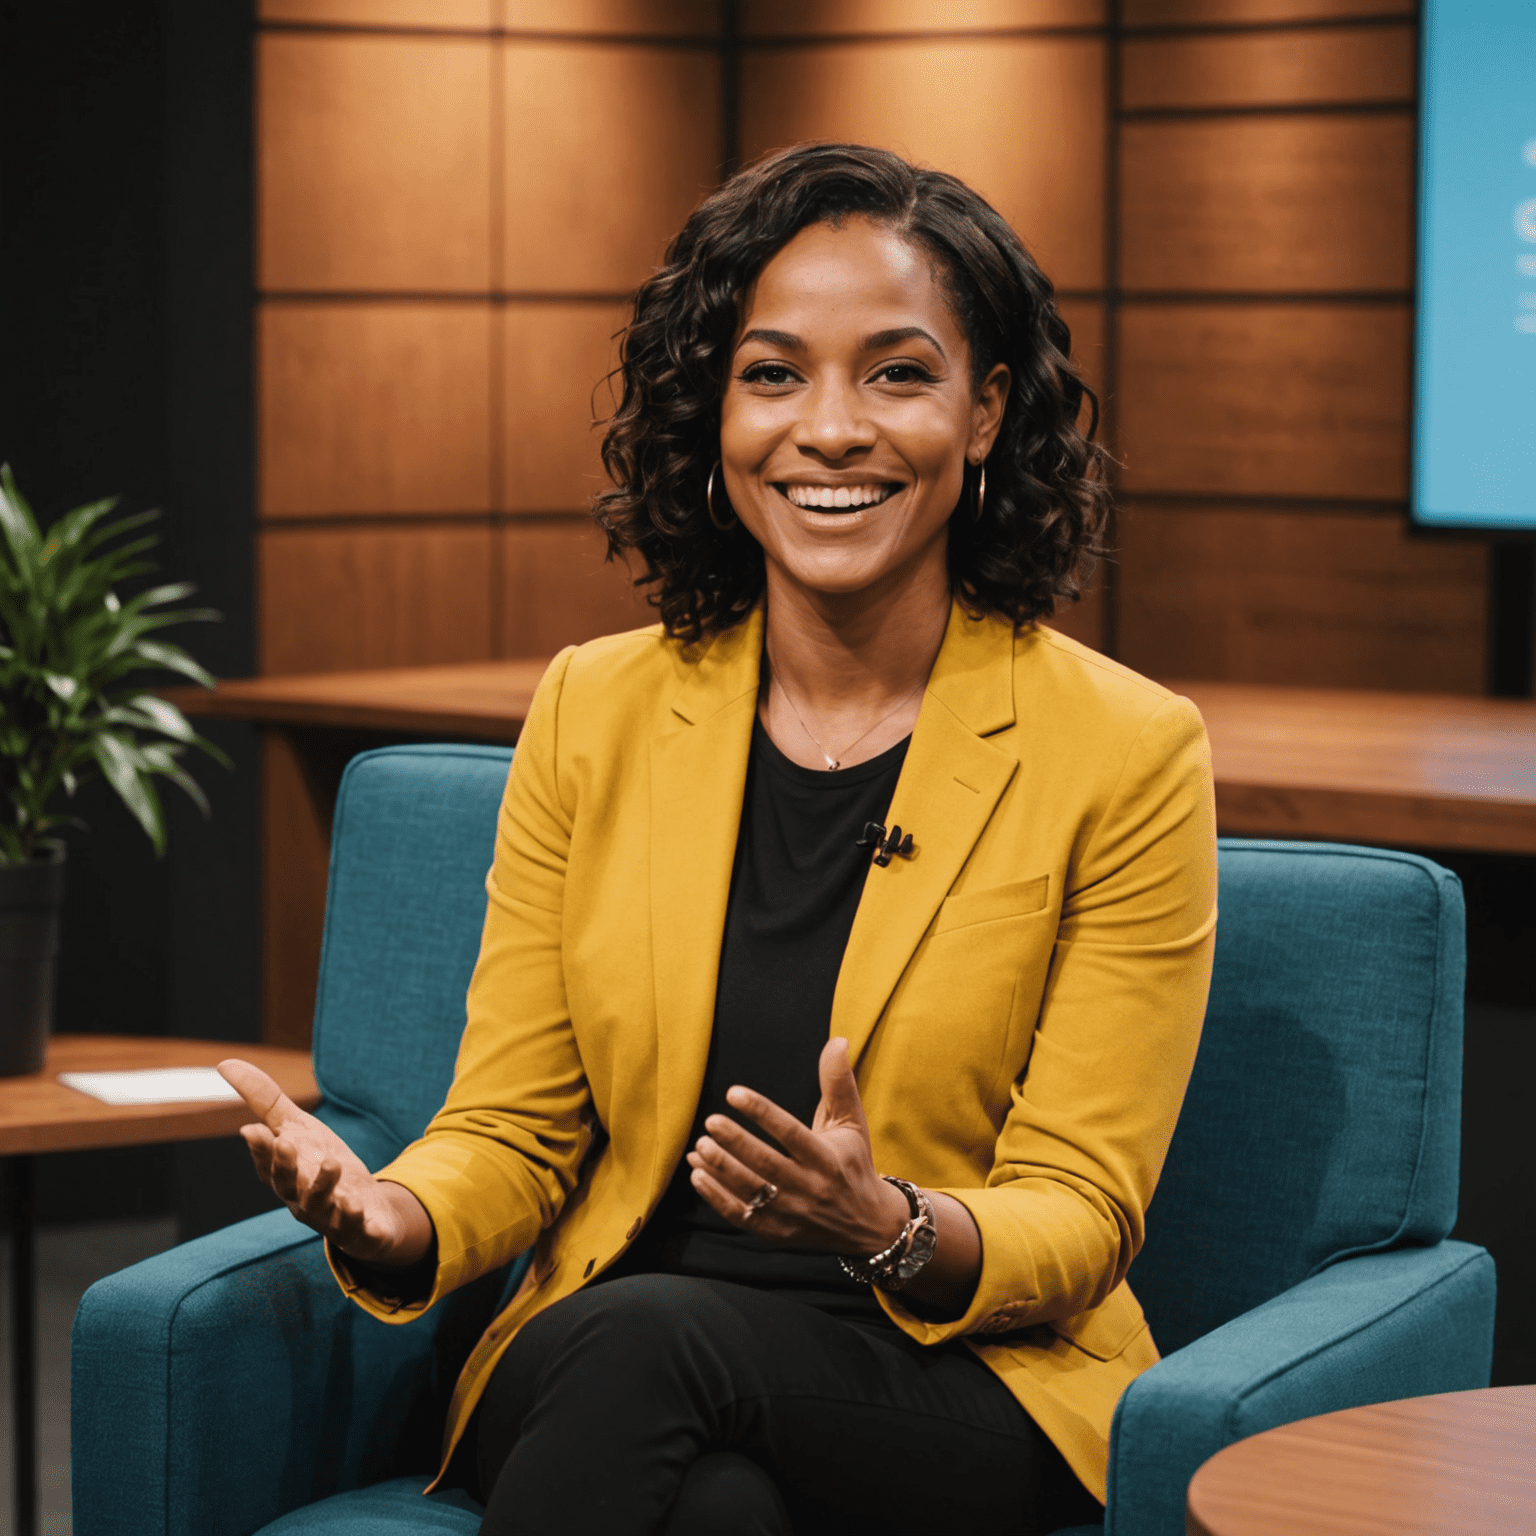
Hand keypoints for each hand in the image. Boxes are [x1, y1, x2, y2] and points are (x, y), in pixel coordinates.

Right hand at [218, 1058, 433, 1269]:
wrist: (367, 1210)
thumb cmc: (322, 1166)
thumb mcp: (299, 1129)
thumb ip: (265, 1101)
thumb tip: (224, 1063)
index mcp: (285, 1175)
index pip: (266, 1163)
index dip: (260, 1148)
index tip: (253, 1129)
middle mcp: (301, 1200)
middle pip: (287, 1186)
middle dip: (284, 1166)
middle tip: (286, 1142)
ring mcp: (330, 1217)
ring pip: (321, 1207)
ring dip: (323, 1187)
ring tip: (333, 1163)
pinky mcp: (360, 1230)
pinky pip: (357, 1229)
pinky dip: (357, 1221)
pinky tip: (359, 1207)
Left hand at [686, 1037, 908, 1255]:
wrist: (868, 1226)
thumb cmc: (854, 1164)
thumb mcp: (852, 1122)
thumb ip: (838, 1082)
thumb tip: (836, 1040)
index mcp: (827, 1158)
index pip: (790, 1133)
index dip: (761, 1113)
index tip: (734, 1093)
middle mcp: (810, 1188)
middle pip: (766, 1164)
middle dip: (735, 1143)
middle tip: (710, 1122)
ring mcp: (792, 1214)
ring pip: (750, 1191)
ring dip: (721, 1168)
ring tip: (700, 1145)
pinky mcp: (776, 1233)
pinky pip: (741, 1216)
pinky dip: (716, 1197)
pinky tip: (697, 1173)